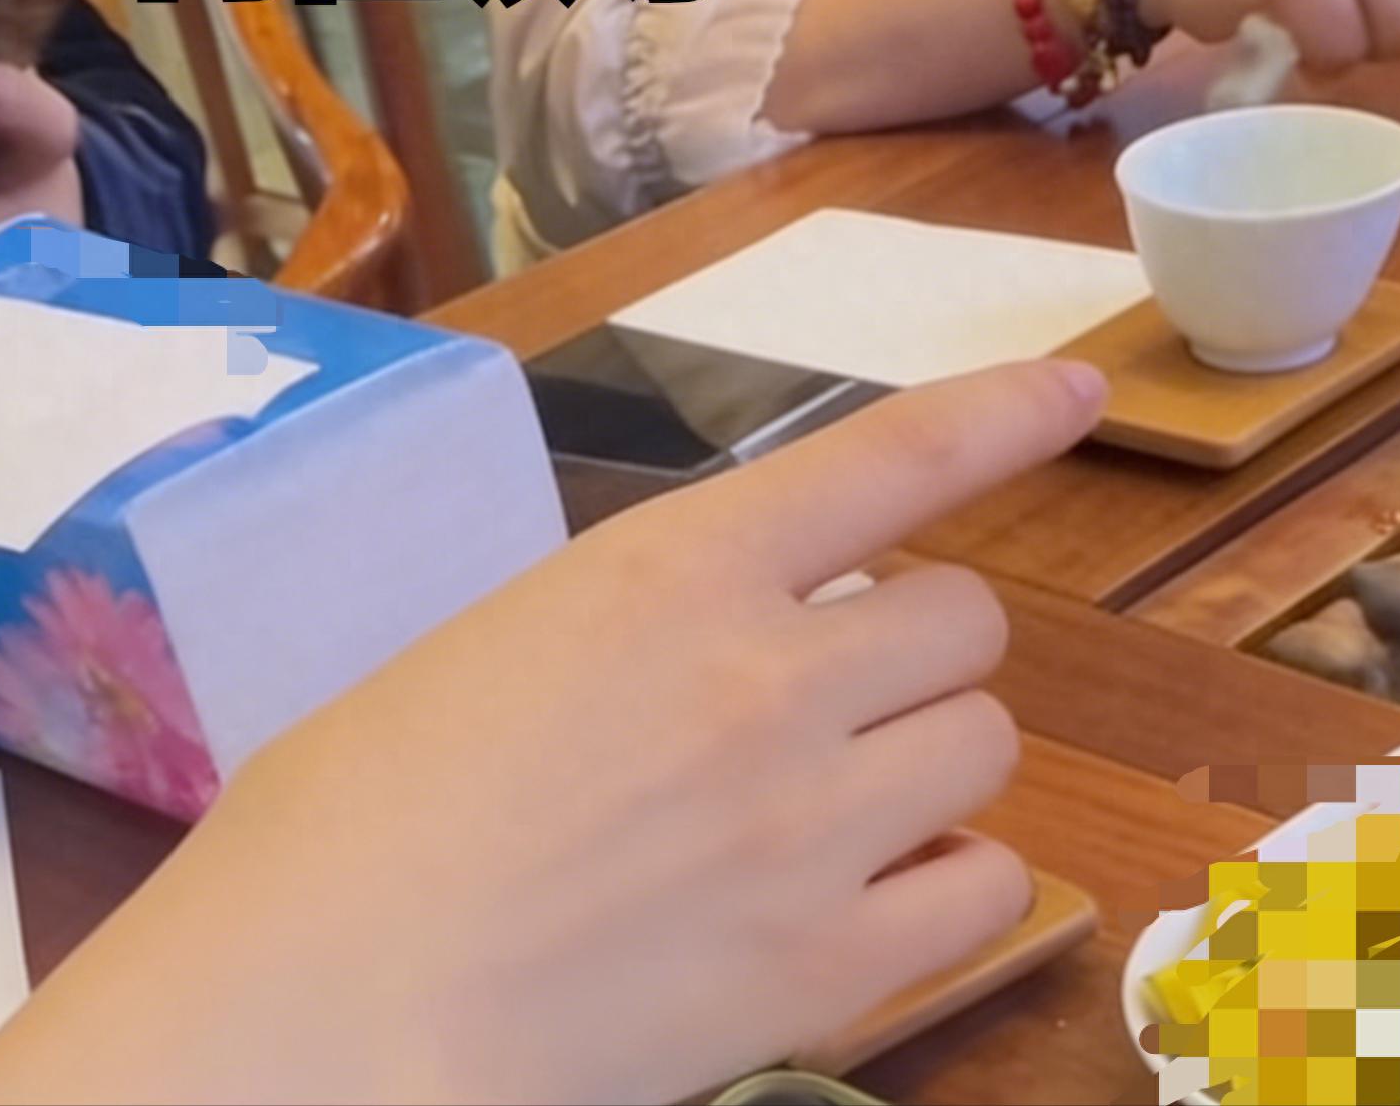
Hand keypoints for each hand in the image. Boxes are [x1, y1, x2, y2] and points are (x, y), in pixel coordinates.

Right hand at [0, 360, 1106, 1105]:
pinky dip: (946, 881)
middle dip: (913, 646)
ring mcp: (816, 831)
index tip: (1079, 389)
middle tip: (831, 693)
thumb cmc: (348, 818)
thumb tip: (710, 640)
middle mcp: (772, 680)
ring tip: (838, 798)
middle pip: (962, 622)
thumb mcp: (494, 650)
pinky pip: (988, 891)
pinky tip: (867, 896)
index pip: (889, 460)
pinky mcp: (830, 977)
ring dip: (931, 754)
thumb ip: (637, 623)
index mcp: (670, 571)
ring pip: (987, 744)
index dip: (1002, 414)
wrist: (320, 1011)